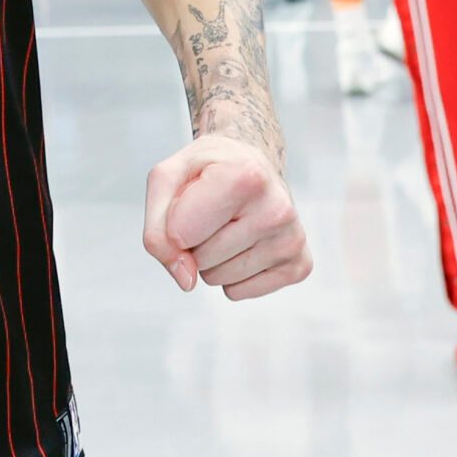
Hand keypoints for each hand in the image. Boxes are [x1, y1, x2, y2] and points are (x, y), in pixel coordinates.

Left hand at [142, 134, 312, 300]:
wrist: (251, 164)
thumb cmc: (206, 170)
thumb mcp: (166, 180)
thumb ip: (157, 232)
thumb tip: (186, 281)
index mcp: (245, 176)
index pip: (181, 233)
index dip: (172, 222)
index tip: (191, 196)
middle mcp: (277, 208)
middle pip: (201, 259)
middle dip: (195, 241)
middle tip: (213, 210)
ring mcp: (292, 239)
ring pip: (218, 279)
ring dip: (212, 258)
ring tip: (229, 223)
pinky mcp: (299, 265)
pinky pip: (238, 292)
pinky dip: (231, 274)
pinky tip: (245, 242)